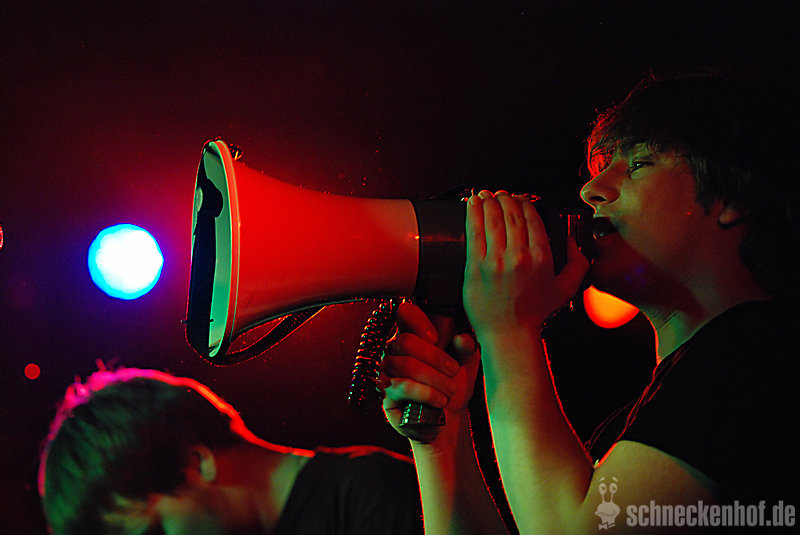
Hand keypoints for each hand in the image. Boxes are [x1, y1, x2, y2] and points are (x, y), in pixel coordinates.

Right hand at [381, 302, 479, 442]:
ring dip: (434, 378)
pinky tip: (440, 400)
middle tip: (453, 371)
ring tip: (450, 390)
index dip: (418, 320)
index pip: (404, 313)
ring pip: (405, 365)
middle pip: (405, 341)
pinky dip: (426, 393)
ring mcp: (387, 371)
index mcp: (413, 334)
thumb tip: (462, 338)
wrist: (447, 419)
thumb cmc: (452, 385)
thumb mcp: (466, 364)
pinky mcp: (386, 394)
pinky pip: (402, 387)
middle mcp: (394, 350)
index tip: (437, 338)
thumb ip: (467, 348)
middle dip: (435, 357)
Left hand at [463, 190, 588, 336]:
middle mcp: (519, 256)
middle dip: (505, 198)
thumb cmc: (535, 314)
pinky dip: (472, 213)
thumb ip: (578, 262)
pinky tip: (472, 203)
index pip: (532, 218)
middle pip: (511, 214)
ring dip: (488, 201)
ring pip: (492, 218)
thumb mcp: (566, 289)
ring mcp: (495, 261)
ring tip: (486, 195)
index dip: (524, 202)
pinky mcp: (475, 267)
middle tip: (500, 194)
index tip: (519, 198)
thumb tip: (572, 239)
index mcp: (541, 257)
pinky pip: (474, 232)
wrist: (508, 334)